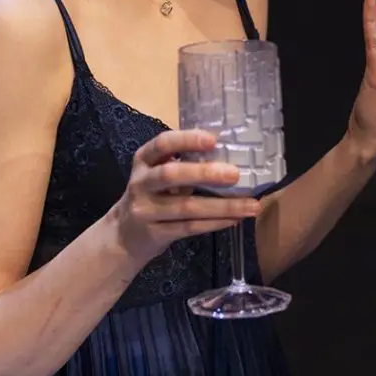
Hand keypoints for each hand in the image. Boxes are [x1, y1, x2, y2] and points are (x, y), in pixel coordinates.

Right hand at [110, 130, 261, 262]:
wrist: (124, 235)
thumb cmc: (152, 195)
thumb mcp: (157, 174)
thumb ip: (183, 164)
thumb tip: (231, 155)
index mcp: (144, 160)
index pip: (162, 144)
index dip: (186, 140)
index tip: (213, 139)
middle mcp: (141, 183)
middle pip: (171, 175)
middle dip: (204, 174)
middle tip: (235, 174)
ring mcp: (146, 210)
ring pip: (186, 207)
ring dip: (222, 206)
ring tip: (251, 205)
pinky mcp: (155, 233)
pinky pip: (189, 227)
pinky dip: (215, 223)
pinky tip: (235, 219)